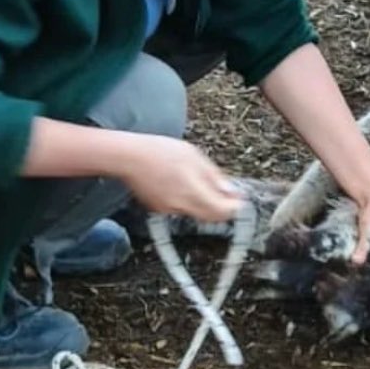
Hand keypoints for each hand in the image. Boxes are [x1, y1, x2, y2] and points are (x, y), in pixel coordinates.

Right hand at [119, 135, 243, 222]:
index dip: (234, 207)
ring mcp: (169, 210)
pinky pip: (181, 209)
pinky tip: (184, 184)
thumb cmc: (161, 151)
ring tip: (201, 182)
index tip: (239, 198)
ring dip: (205, 204)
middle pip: (210, 217)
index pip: (222, 212)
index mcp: (193, 192)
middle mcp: (182, 206)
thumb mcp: (195, 156)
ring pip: (196, 213)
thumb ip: (214, 177)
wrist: (129, 158)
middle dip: (222, 208)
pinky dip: (189, 201)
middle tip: (226, 194)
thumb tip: (230, 191)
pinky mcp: (159, 209)